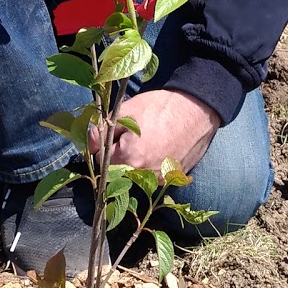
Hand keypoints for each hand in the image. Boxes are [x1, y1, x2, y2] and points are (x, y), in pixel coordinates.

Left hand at [89, 89, 219, 174]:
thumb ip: (104, 128)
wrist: (197, 110)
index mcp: (129, 158)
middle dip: (118, 154)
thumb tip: (91, 139)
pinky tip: (158, 148)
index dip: (104, 144)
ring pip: (135, 174)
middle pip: (117, 170)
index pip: (101, 160)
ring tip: (147, 140)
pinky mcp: (171, 179)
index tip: (113, 132)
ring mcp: (159, 179)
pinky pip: (152, 176)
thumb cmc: (160, 107)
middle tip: (131, 135)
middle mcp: (143, 175)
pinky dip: (150, 164)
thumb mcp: (126, 111)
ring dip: (135, 161)